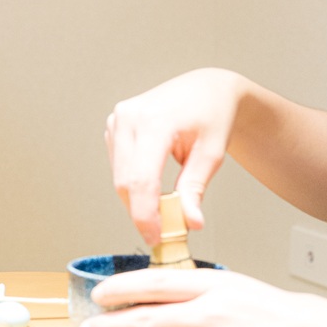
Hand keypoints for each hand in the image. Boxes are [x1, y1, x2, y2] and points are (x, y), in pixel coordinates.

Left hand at [78, 267, 326, 326]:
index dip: (121, 289)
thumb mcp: (235, 287)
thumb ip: (197, 289)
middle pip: (148, 317)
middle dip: (111, 325)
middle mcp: (212, 310)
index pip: (155, 282)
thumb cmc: (279, 313)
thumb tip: (155, 293)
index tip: (99, 295)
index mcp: (213, 283)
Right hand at [106, 68, 246, 244]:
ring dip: (136, 200)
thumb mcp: (212, 154)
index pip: (141, 179)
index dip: (145, 214)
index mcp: (155, 122)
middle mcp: (129, 118)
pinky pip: (118, 166)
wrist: (206, 88)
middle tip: (163, 233)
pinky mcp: (114, 126)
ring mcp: (117, 120)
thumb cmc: (212, 115)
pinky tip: (152, 187)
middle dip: (141, 212)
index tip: (156, 238)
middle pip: (125, 181)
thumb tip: (190, 222)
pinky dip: (133, 184)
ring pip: (119, 177)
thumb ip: (195, 189)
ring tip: (163, 209)